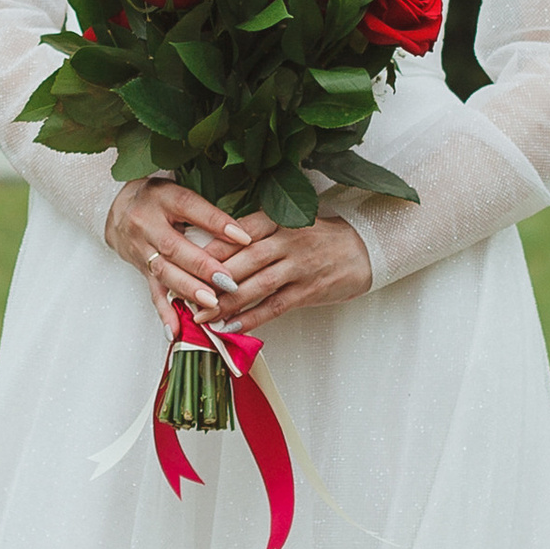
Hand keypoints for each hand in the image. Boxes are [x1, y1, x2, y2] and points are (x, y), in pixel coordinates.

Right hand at [108, 179, 261, 335]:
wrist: (118, 209)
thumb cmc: (159, 199)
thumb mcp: (180, 192)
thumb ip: (207, 210)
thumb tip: (244, 234)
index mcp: (162, 197)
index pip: (190, 207)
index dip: (217, 223)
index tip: (244, 238)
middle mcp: (146, 222)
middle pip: (173, 246)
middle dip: (202, 266)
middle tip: (228, 282)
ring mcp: (140, 248)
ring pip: (163, 271)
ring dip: (188, 290)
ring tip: (210, 303)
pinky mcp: (140, 269)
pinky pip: (153, 292)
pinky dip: (165, 313)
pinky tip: (175, 330)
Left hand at [187, 209, 370, 339]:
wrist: (366, 249)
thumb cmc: (320, 237)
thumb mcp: (290, 224)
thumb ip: (258, 234)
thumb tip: (215, 251)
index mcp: (279, 220)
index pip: (239, 231)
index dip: (211, 248)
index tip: (184, 260)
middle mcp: (288, 241)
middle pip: (244, 260)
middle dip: (211, 279)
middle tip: (183, 294)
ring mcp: (300, 266)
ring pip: (257, 285)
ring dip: (227, 303)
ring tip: (202, 318)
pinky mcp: (310, 290)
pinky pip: (276, 306)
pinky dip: (253, 318)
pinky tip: (232, 328)